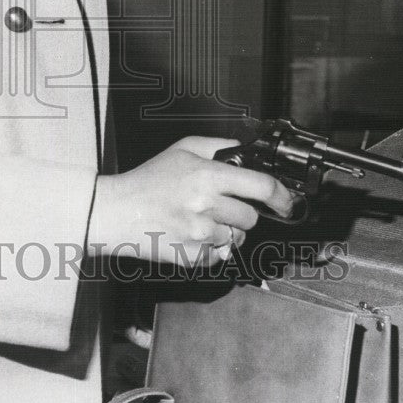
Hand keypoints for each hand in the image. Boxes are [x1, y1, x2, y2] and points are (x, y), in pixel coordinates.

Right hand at [87, 136, 292, 267]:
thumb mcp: (181, 150)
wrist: (116, 211)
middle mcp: (206, 205)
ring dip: (225, 230)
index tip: (287, 202)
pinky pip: (220, 255)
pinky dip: (211, 248)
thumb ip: (217, 145)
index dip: (281, 195)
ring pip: (236, 236)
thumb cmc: (147, 181)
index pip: (260, 186)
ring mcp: (199, 234)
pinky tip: (191, 234)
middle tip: (218, 205)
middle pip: (251, 216)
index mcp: (206, 176)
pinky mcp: (192, 257)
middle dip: (240, 211)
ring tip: (199, 219)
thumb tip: (245, 148)